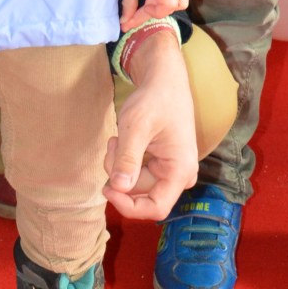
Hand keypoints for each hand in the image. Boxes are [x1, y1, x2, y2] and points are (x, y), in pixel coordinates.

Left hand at [104, 28, 198, 220]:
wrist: (164, 80)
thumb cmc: (154, 99)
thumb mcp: (136, 126)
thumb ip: (128, 158)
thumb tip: (118, 188)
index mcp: (180, 171)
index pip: (156, 208)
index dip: (129, 206)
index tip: (107, 188)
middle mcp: (181, 175)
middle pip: (141, 194)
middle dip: (120, 174)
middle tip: (113, 144)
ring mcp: (172, 170)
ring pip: (135, 183)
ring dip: (120, 164)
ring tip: (118, 138)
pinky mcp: (162, 164)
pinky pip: (137, 173)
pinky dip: (124, 159)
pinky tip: (124, 139)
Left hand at [119, 0, 188, 30]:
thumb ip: (129, 3)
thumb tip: (125, 23)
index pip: (163, 7)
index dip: (147, 16)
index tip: (130, 20)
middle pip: (171, 8)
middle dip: (153, 11)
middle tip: (138, 9)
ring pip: (180, 4)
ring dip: (164, 7)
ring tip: (150, 1)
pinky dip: (173, 1)